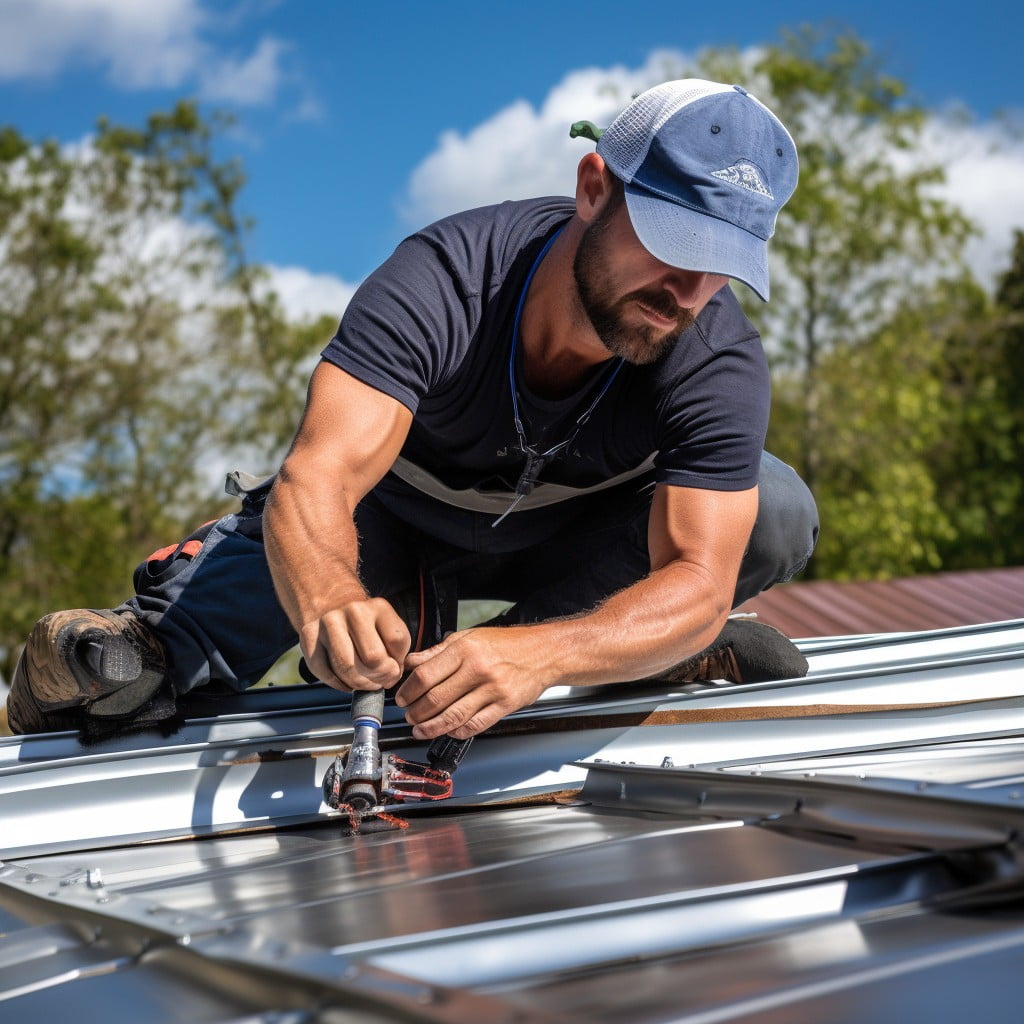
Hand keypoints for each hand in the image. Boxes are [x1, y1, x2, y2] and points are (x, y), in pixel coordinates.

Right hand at [299, 598, 410, 691]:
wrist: (335, 609)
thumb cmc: (370, 629)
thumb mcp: (392, 633)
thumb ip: (400, 654)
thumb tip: (397, 674)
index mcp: (379, 607)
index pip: (395, 642)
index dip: (397, 664)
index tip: (392, 667)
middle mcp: (354, 611)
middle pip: (373, 658)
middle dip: (379, 677)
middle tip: (379, 681)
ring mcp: (329, 622)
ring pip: (347, 668)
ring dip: (360, 684)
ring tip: (365, 683)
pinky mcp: (308, 635)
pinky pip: (325, 673)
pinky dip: (339, 684)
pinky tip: (347, 682)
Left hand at [395, 627, 548, 739]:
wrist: (543, 651)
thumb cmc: (507, 643)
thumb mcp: (469, 637)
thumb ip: (438, 652)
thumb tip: (412, 663)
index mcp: (466, 649)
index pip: (426, 674)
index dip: (408, 690)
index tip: (402, 697)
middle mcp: (478, 669)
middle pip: (436, 698)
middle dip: (416, 712)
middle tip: (409, 716)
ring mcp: (493, 689)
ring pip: (453, 716)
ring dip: (431, 727)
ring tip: (420, 729)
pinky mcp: (505, 705)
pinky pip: (475, 725)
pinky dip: (457, 731)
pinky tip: (448, 731)